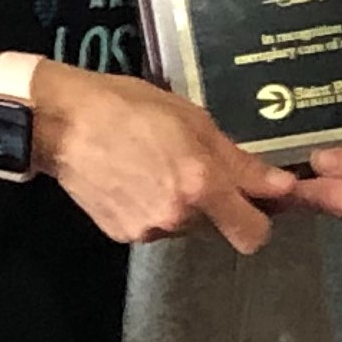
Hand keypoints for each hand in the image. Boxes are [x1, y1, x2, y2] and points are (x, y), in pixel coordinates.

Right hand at [33, 63, 294, 254]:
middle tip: (193, 169)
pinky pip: (153, 226)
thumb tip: (283, 186)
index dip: (260, 219)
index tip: (254, 199)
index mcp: (201, 185)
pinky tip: (131, 180)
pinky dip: (151, 208)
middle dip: (216, 205)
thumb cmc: (128, 106)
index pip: (254, 233)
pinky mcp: (121, 234)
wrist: (59, 123)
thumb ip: (238, 161)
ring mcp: (147, 229)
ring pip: (185, 227)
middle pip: (219, 228)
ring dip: (182, 206)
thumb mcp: (192, 120)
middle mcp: (178, 217)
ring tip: (154, 168)